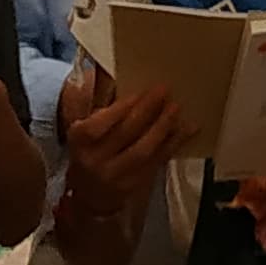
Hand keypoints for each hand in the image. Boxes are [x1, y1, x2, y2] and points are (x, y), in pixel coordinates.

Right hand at [59, 67, 188, 211]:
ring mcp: (115, 176)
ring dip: (162, 128)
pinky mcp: (134, 185)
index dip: (123, 107)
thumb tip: (106, 68)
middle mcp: (94, 160)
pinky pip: (156, 162)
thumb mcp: (85, 127)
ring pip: (143, 150)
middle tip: (164, 91)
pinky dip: (173, 145)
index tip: (142, 91)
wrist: (90, 196)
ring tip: (176, 109)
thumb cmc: (89, 151)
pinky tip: (186, 130)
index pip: (101, 123)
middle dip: (147, 111)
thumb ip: (97, 101)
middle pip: (124, 134)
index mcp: (79, 140)